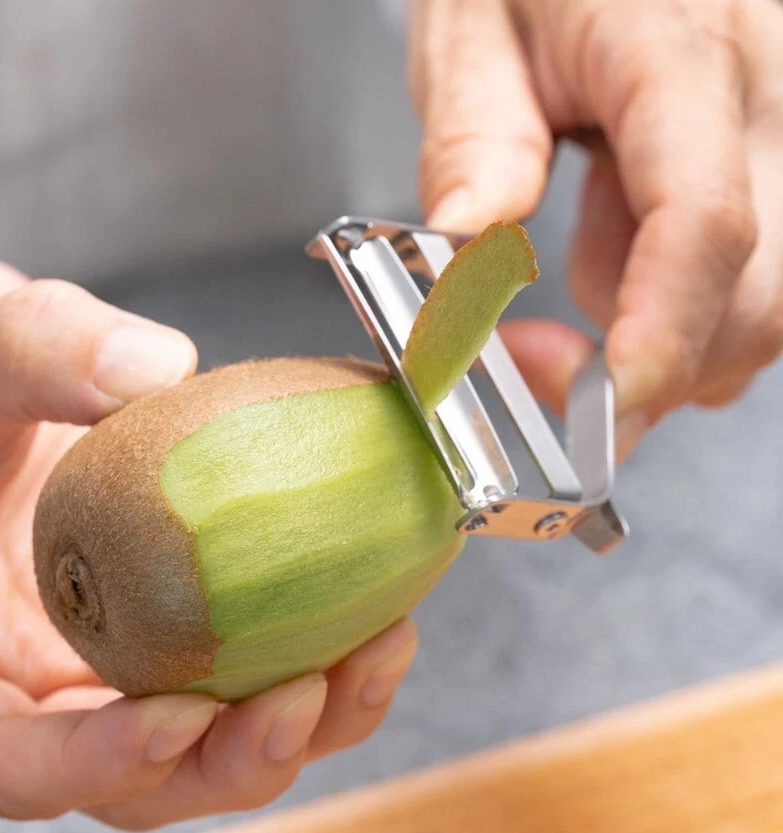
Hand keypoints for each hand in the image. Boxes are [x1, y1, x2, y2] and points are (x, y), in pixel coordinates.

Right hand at [0, 232, 418, 828]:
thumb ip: (30, 357)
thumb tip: (152, 368)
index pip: (8, 762)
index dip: (96, 762)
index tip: (180, 717)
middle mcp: (23, 692)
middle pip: (137, 779)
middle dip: (233, 756)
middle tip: (315, 695)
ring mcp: (100, 662)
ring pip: (208, 735)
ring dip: (302, 714)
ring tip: (378, 650)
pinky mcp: (160, 622)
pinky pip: (241, 660)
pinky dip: (310, 647)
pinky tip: (368, 605)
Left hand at [409, 0, 782, 457]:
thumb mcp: (471, 29)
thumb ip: (473, 139)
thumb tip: (468, 252)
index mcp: (678, 49)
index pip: (701, 220)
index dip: (656, 336)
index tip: (599, 407)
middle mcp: (765, 91)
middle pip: (758, 294)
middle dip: (646, 363)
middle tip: (532, 358)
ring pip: (763, 303)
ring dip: (657, 327)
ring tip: (579, 243)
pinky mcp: (774, 163)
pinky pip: (754, 279)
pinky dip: (676, 302)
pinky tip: (622, 238)